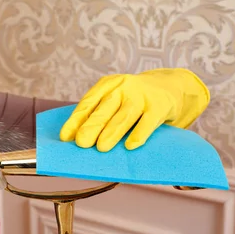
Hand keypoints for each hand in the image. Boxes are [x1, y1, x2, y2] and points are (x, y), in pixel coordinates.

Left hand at [59, 68, 209, 151]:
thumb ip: (97, 115)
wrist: (170, 87)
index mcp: (107, 86)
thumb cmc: (132, 101)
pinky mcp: (160, 106)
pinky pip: (148, 121)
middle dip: (92, 125)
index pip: (88, 103)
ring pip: (125, 115)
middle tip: (81, 142)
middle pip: (105, 108)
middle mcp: (123, 88)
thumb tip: (75, 140)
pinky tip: (131, 146)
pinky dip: (139, 134)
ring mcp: (142, 96)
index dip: (76, 120)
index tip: (65, 137)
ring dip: (112, 132)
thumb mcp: (114, 100)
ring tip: (101, 147)